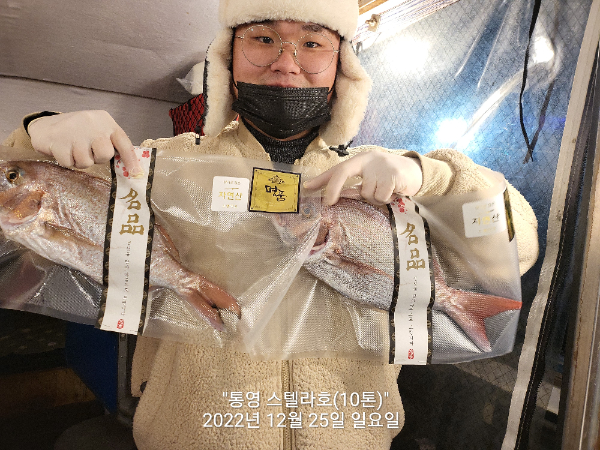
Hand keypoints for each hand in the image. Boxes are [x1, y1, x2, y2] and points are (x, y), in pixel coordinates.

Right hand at [28, 110, 142, 175]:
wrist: (45, 127)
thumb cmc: (77, 132)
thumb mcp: (97, 131)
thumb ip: (111, 143)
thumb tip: (130, 168)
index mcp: (105, 121)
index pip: (123, 142)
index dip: (130, 159)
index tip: (136, 173)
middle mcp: (92, 123)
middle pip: (105, 154)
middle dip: (97, 158)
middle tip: (88, 151)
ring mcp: (74, 131)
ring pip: (87, 162)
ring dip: (80, 161)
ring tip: (73, 150)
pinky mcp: (58, 140)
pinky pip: (69, 163)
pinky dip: (66, 161)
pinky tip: (63, 150)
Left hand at [304, 151, 422, 204]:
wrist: (415, 172)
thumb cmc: (387, 177)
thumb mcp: (368, 178)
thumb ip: (352, 184)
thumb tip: (330, 196)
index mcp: (360, 159)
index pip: (337, 169)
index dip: (322, 180)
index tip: (308, 188)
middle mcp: (368, 159)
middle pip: (343, 173)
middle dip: (333, 188)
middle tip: (329, 202)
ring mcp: (380, 166)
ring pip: (366, 193)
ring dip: (374, 198)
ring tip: (385, 192)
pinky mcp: (393, 174)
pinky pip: (381, 196)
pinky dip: (387, 198)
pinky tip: (394, 192)